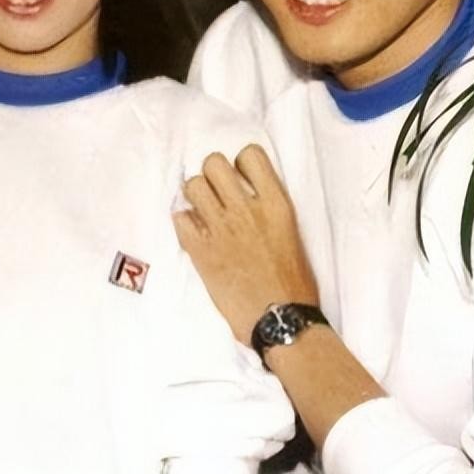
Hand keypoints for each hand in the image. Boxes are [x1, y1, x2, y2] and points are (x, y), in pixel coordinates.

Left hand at [174, 143, 318, 345]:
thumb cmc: (294, 283)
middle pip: (214, 163)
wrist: (281, 320)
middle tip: (216, 194)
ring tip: (202, 211)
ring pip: (193, 185)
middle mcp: (247, 209)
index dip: (240, 163)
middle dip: (212, 175)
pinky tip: (194, 232)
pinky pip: (179, 218)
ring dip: (195, 196)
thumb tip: (247, 195)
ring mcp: (222, 228)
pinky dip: (183, 222)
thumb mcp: (291, 232)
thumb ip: (268, 208)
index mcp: (275, 203)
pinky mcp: (202, 251)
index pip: (250, 153)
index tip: (240, 178)